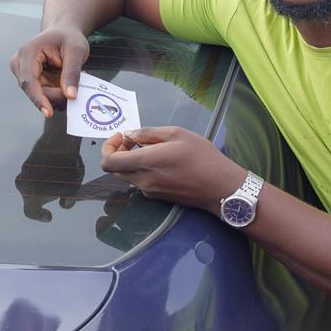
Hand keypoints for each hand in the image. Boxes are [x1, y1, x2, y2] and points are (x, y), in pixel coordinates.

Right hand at [10, 25, 89, 116]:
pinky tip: (66, 87)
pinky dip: (56, 94)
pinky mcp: (30, 80)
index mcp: (28, 52)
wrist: (64, 32)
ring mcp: (23, 73)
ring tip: (72, 87)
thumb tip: (70, 96)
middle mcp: (20, 63)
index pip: (29, 80)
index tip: (48, 112)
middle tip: (75, 96)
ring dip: (56, 96)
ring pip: (39, 95)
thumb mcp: (76, 52)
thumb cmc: (69, 38)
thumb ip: (72, 73)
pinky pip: (43, 94)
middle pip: (34, 90)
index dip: (38, 98)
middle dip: (54, 97)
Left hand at [100, 127, 245, 215]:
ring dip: (131, 161)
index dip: (108, 147)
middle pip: (115, 169)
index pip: (109, 162)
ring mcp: (150, 191)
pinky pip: (141, 181)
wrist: (221, 187)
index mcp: (146, 163)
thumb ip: (149, 133)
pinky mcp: (158, 197)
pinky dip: (142, 169)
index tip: (122, 137)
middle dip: (119, 153)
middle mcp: (143, 181)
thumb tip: (129, 135)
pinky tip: (161, 161)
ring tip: (151, 148)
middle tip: (135, 140)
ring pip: (127, 176)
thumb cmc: (202, 156)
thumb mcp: (177, 134)